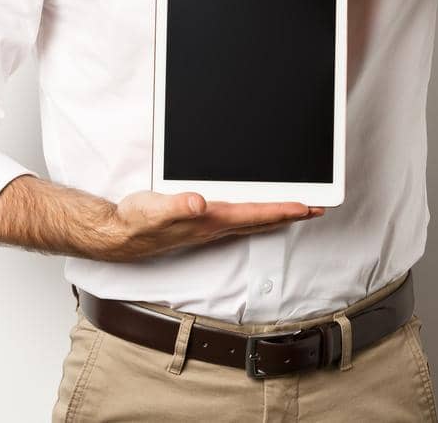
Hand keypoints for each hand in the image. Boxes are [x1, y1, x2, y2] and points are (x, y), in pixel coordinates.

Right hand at [101, 190, 324, 261]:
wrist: (119, 235)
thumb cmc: (136, 221)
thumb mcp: (153, 209)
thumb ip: (176, 206)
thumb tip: (198, 203)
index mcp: (210, 220)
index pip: (255, 213)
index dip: (283, 209)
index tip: (308, 206)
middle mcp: (214, 226)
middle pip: (262, 220)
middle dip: (291, 214)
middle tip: (318, 209)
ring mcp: (209, 228)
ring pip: (253, 221)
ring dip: (277, 215)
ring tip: (298, 209)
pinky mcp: (201, 224)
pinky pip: (239, 220)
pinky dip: (257, 215)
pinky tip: (258, 211)